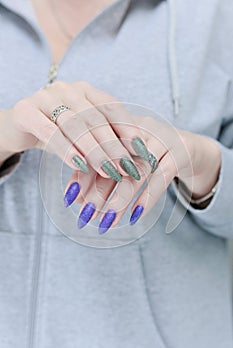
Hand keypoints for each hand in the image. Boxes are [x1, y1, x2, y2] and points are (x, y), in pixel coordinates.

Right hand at [0, 81, 147, 180]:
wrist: (18, 126)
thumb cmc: (57, 131)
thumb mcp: (82, 133)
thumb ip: (102, 140)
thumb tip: (132, 160)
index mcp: (85, 90)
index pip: (111, 107)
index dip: (128, 128)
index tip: (141, 149)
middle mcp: (68, 89)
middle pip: (95, 118)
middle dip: (114, 145)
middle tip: (126, 168)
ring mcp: (45, 97)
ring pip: (75, 125)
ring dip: (94, 150)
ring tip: (108, 170)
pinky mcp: (25, 111)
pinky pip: (49, 131)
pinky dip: (66, 149)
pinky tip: (79, 164)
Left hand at [64, 114, 220, 232]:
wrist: (188, 146)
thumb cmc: (147, 155)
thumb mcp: (123, 158)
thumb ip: (100, 172)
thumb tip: (75, 199)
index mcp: (120, 125)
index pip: (96, 151)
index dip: (82, 175)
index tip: (70, 199)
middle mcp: (139, 129)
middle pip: (114, 161)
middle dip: (97, 191)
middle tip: (85, 215)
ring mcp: (161, 139)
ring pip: (136, 171)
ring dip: (119, 200)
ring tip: (105, 223)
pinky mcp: (180, 153)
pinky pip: (161, 178)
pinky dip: (146, 199)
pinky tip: (133, 217)